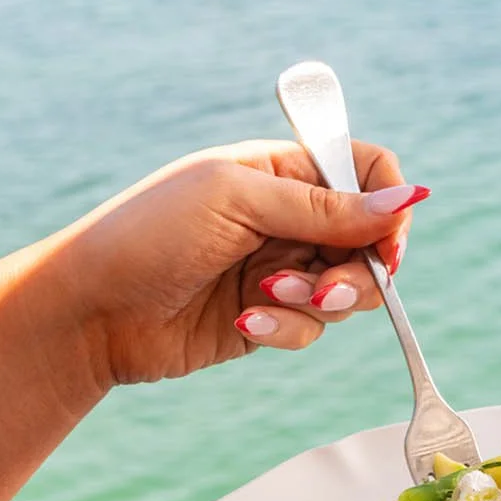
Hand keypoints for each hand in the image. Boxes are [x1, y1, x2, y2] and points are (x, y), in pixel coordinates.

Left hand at [58, 138, 427, 385]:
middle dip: (356, 273)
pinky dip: (287, 330)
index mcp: (282, 170)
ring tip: (265, 299)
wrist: (93, 310)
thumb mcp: (238, 202)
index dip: (388, 208)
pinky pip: (311, 329)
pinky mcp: (269, 318)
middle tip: (324, 290)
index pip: (366, 173)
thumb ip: (324, 207)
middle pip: (369, 242)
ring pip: (346, 293)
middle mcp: (288, 218)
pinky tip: (241, 322)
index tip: (386, 247)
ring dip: (318, 303)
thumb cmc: (149, 234)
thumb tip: (408, 198)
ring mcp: (281, 270)